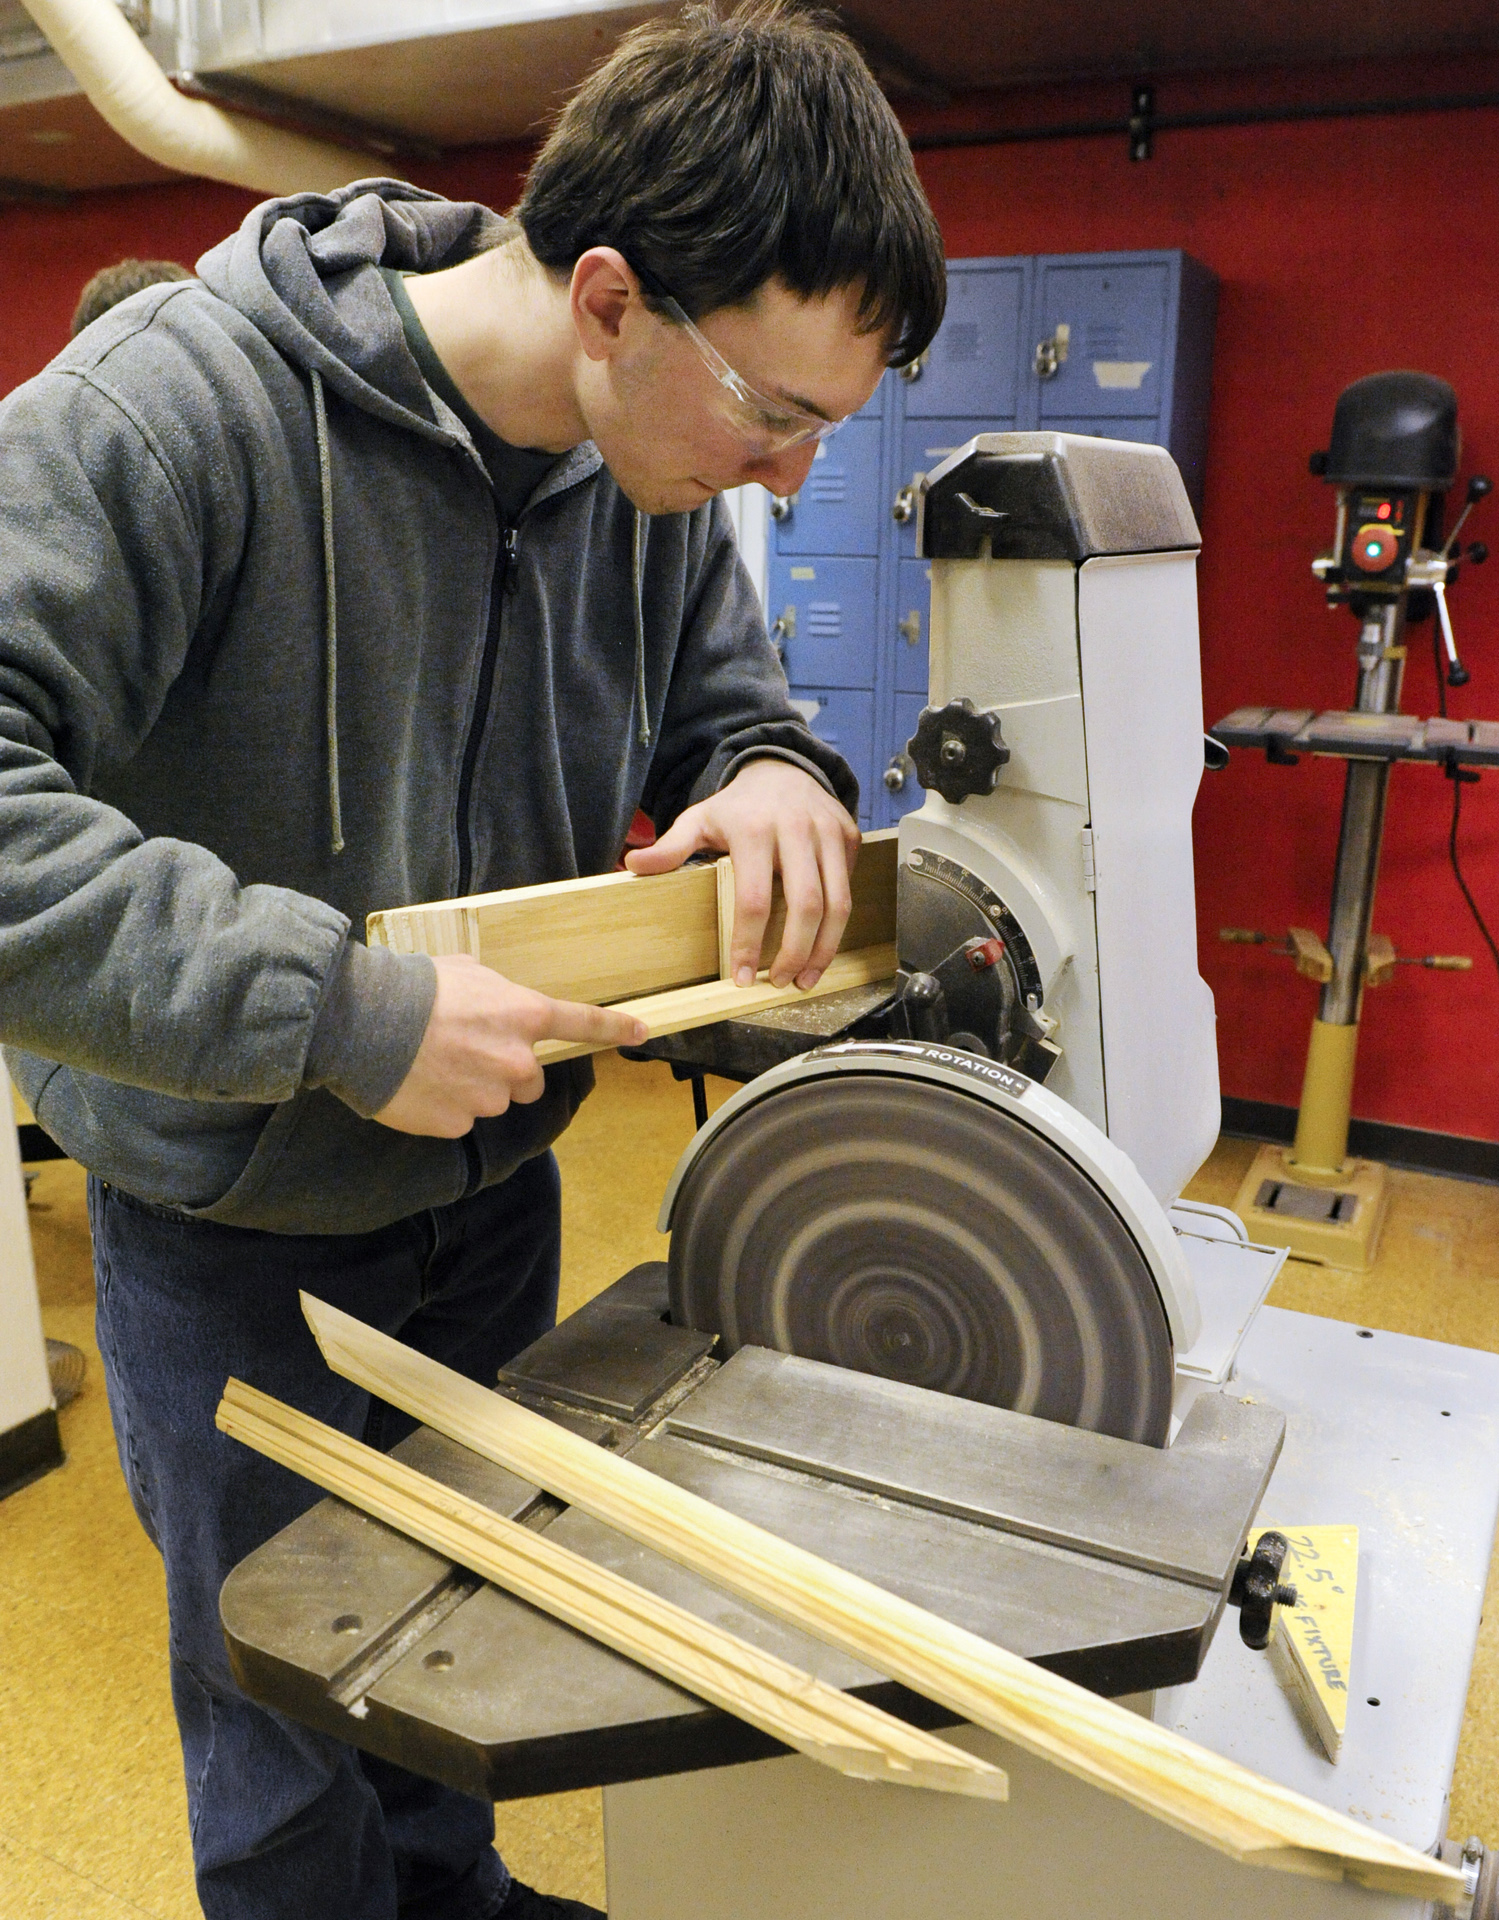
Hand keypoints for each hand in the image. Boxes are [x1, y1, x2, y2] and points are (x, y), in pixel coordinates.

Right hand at [376, 954, 646, 1137]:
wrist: (364, 1022)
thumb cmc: (412, 988)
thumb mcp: (464, 971)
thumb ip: (491, 990)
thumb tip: (487, 998)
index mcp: (523, 1016)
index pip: (582, 1023)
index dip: (614, 1027)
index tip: (642, 1031)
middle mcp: (516, 1061)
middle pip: (529, 1078)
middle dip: (506, 1069)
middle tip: (465, 1050)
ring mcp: (488, 1097)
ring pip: (492, 1100)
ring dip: (471, 1088)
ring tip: (432, 1063)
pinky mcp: (458, 1124)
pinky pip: (459, 1119)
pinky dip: (443, 1106)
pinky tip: (418, 1084)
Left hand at [625, 759, 858, 988]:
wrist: (783, 767)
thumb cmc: (739, 805)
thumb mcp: (701, 818)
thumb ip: (671, 846)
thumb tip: (633, 864)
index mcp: (753, 830)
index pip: (754, 900)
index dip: (750, 944)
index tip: (744, 978)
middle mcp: (797, 830)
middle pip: (806, 906)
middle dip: (797, 954)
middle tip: (783, 984)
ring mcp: (828, 834)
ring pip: (838, 903)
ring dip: (825, 949)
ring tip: (807, 977)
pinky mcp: (849, 838)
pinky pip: (848, 888)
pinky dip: (838, 924)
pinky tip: (821, 944)